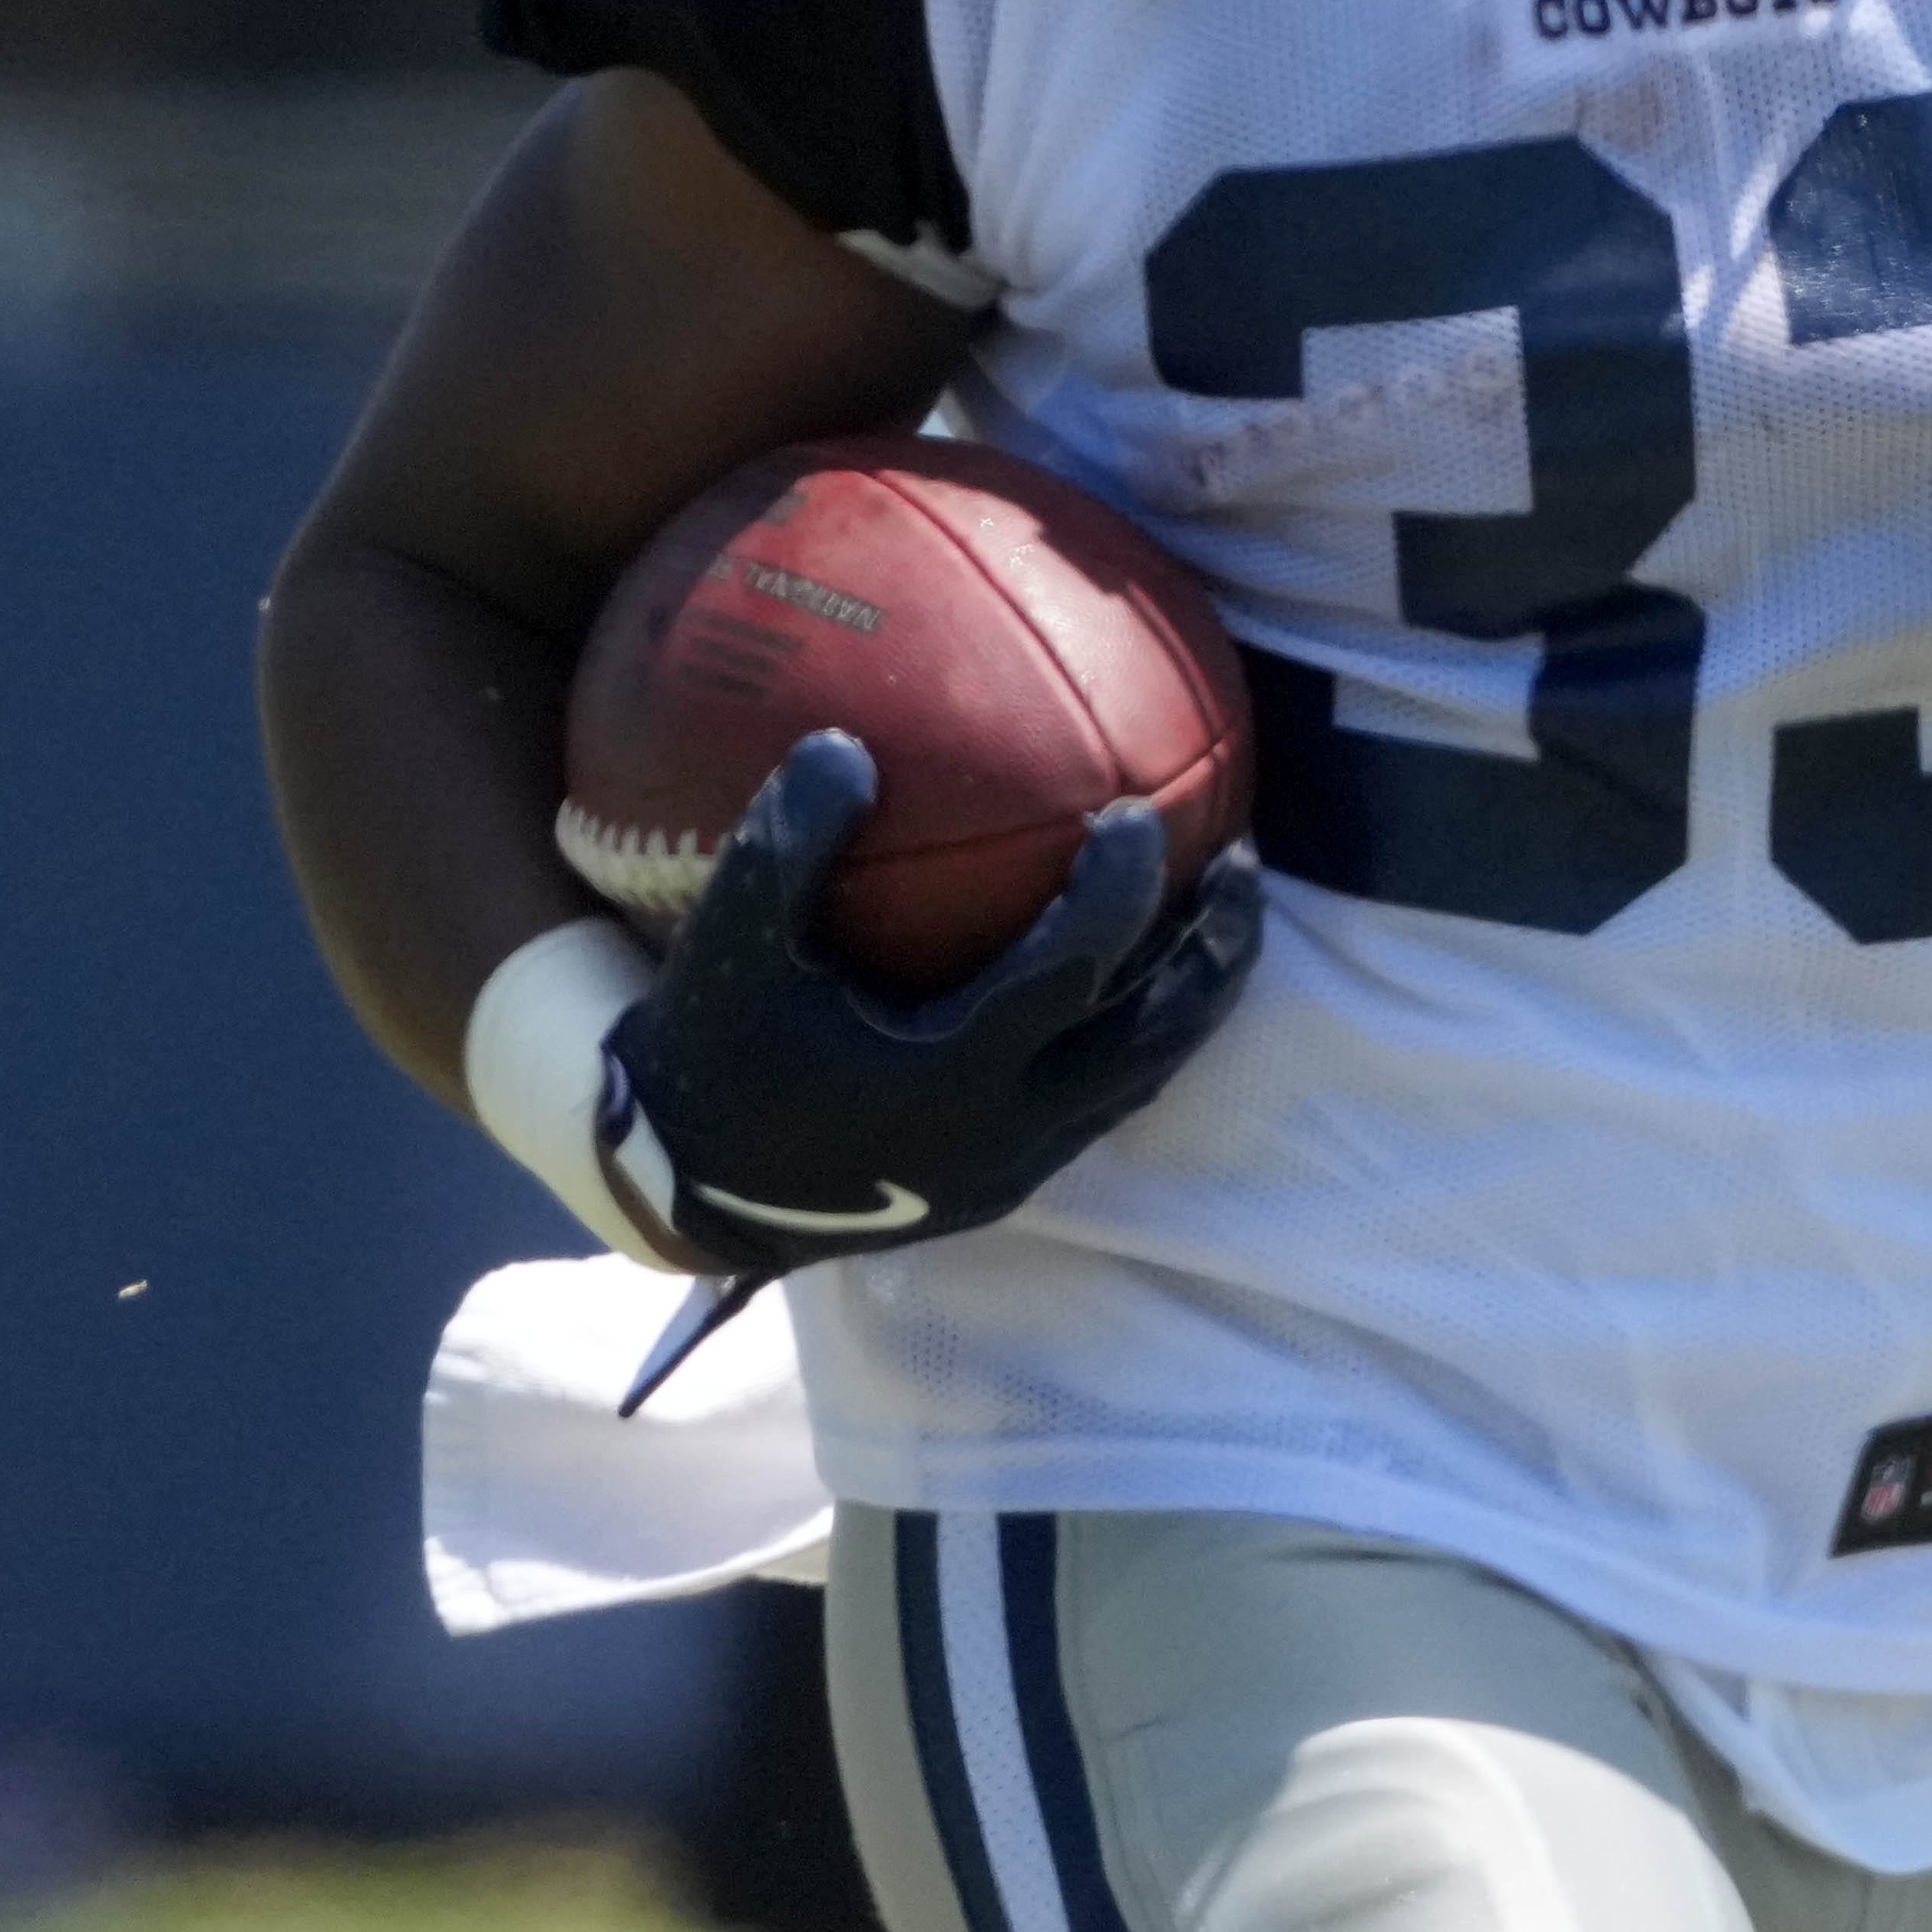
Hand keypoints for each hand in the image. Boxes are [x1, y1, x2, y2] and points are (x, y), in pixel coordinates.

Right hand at [600, 731, 1262, 1273]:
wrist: (691, 1186)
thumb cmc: (711, 1054)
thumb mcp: (728, 947)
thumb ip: (784, 846)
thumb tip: (848, 745)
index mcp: (945, 1075)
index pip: (1071, 976)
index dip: (1119, 897)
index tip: (1138, 815)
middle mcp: (1000, 1132)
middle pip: (1154, 1039)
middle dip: (1214, 948)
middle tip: (1240, 858)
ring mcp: (1013, 1167)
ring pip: (1145, 1077)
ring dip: (1194, 993)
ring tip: (1221, 909)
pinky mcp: (1006, 1182)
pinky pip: (1108, 1101)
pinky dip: (1144, 1031)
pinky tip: (1145, 968)